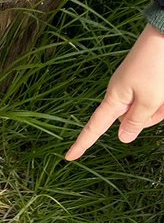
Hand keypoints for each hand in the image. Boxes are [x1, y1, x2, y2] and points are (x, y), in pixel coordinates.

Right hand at [65, 25, 163, 159]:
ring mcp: (134, 85)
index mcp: (115, 98)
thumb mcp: (149, 99)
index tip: (69, 157)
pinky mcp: (145, 78)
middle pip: (131, 120)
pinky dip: (162, 98)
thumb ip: (137, 121)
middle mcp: (121, 93)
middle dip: (149, 118)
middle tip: (162, 103)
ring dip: (160, 107)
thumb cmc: (157, 65)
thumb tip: (122, 138)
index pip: (94, 127)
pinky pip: (153, 97)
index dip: (83, 143)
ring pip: (146, 109)